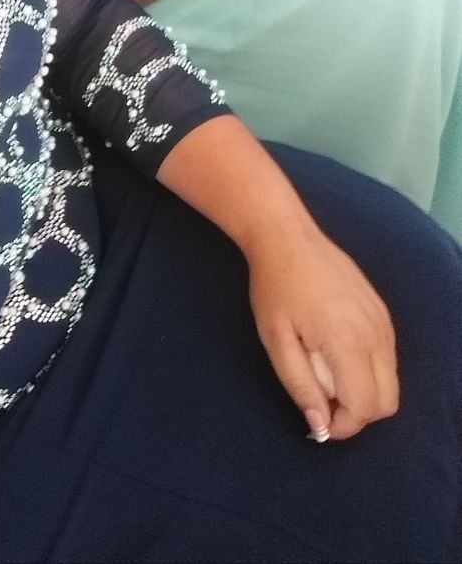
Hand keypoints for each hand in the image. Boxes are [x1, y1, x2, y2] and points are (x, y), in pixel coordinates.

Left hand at [246, 226, 398, 440]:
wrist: (288, 240)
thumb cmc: (275, 290)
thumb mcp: (276, 340)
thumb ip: (301, 385)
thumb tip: (320, 425)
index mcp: (349, 343)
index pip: (364, 407)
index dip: (342, 425)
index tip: (316, 422)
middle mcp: (377, 335)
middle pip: (387, 402)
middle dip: (356, 413)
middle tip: (319, 401)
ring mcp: (384, 322)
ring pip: (391, 382)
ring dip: (362, 393)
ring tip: (322, 376)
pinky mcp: (383, 312)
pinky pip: (387, 359)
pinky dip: (368, 371)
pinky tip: (334, 356)